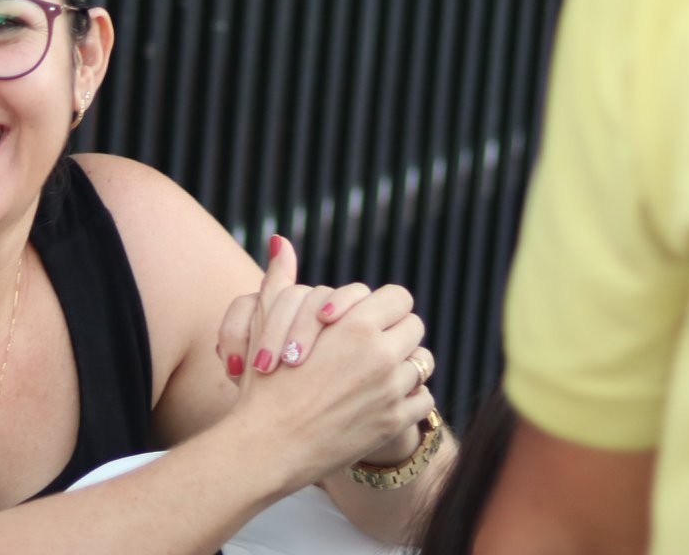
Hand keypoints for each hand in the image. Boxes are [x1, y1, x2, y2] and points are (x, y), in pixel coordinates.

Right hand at [218, 236, 436, 482]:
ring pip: (422, 363)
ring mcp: (392, 391)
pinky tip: (383, 400)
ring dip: (404, 365)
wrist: (267, 446)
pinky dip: (409, 399)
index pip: (398, 298)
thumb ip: (281, 280)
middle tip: (374, 345)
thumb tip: (280, 242)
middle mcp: (381, 355)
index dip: (384, 306)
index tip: (369, 317)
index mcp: (356, 325)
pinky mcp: (395, 422)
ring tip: (377, 374)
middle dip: (395, 333)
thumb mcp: (270, 324)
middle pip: (414, 327)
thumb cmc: (264, 383)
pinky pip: (424, 400)